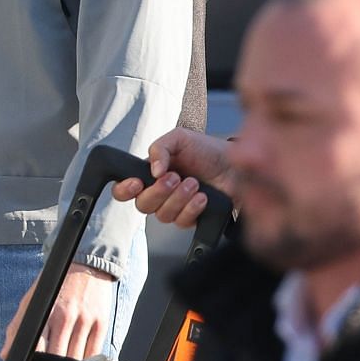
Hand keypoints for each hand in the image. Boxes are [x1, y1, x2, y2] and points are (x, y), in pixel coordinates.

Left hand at [1, 263, 118, 360]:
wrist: (88, 265)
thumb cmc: (57, 285)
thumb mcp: (32, 300)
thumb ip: (18, 327)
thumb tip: (6, 353)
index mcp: (46, 311)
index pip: (36, 349)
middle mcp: (66, 316)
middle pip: (56, 359)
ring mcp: (85, 321)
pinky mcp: (101, 324)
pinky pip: (92, 354)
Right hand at [111, 128, 232, 228]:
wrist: (235, 164)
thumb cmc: (206, 150)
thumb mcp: (180, 139)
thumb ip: (159, 149)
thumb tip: (152, 170)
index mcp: (150, 175)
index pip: (124, 190)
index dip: (124, 190)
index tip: (137, 183)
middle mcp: (160, 193)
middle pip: (143, 205)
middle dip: (159, 192)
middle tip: (176, 177)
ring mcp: (174, 207)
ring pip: (163, 215)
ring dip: (179, 198)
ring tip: (194, 183)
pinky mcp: (191, 218)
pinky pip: (182, 222)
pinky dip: (192, 208)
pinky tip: (202, 197)